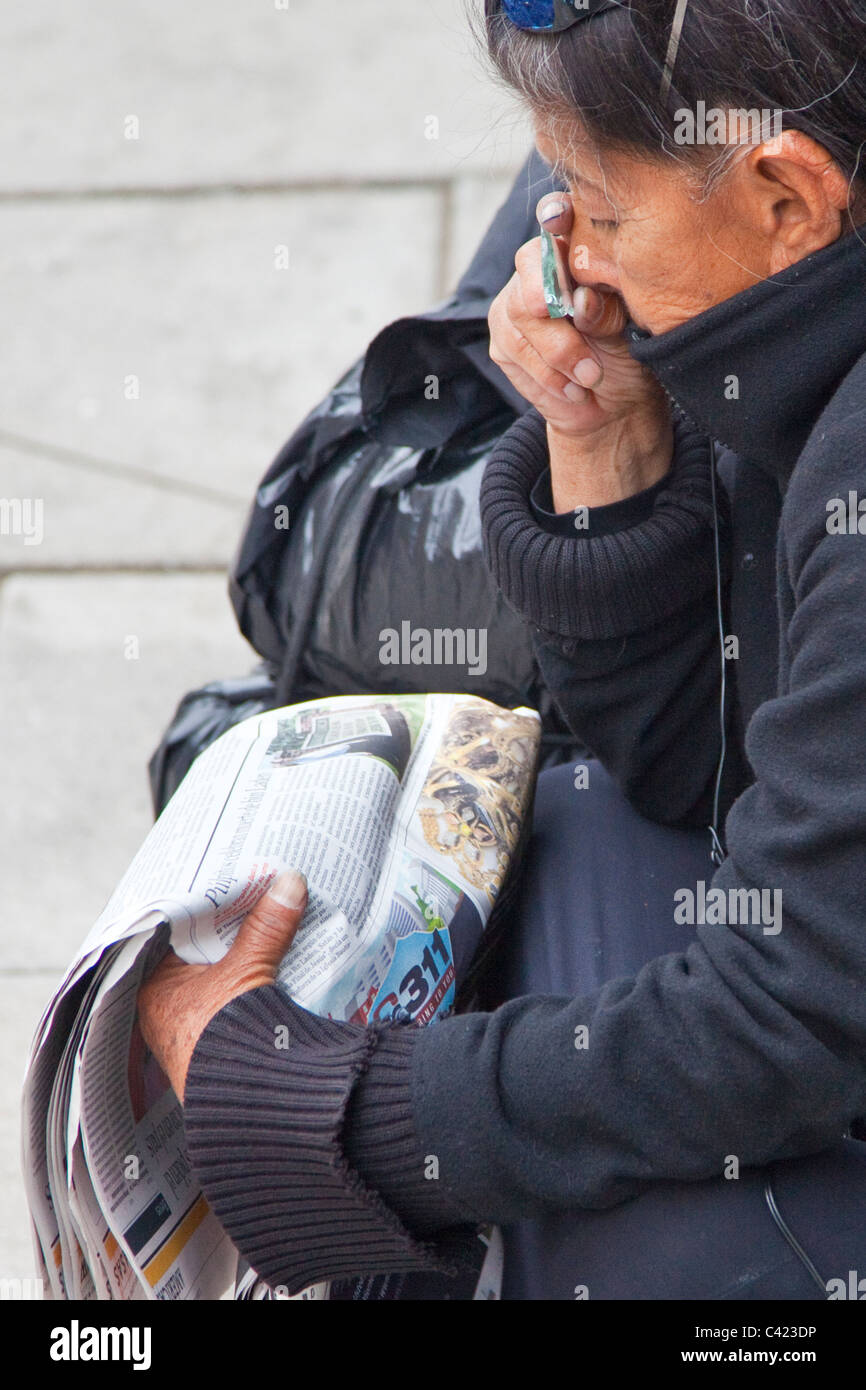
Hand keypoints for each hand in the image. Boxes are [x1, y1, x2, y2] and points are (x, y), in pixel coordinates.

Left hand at [137, 870, 308, 1101]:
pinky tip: (269, 959)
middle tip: (244, 890)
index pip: (167, 934)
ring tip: (260, 916)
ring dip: (236, 954)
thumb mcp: (247, 972)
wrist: (255, 1104)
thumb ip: (267, 927)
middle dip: (220, 929)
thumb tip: (289, 883)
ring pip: (212, 977)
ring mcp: (190, 1029)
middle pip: (192, 954)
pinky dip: (247, 980)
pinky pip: (229, 999)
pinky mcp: (217, 1044)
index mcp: (152, 988)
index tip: (216, 879)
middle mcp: (164, 1009)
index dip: (194, 907)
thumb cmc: (227, 1039)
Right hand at [488, 193, 672, 507]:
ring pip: (518, 315)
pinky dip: (546, 376)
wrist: (613, 405)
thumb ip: (607, 310)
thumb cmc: (627, 354)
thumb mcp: (630, 330)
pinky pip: (513, 351)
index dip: (555, 213)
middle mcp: (540, 270)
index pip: (558, 216)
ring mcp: (515, 304)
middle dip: (551, 306)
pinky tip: (573, 390)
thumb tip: (583, 301)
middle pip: (529, 269)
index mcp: (577, 252)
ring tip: (590, 378)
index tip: (559, 219)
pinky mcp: (503, 341)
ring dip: (557, 355)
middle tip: (575, 344)